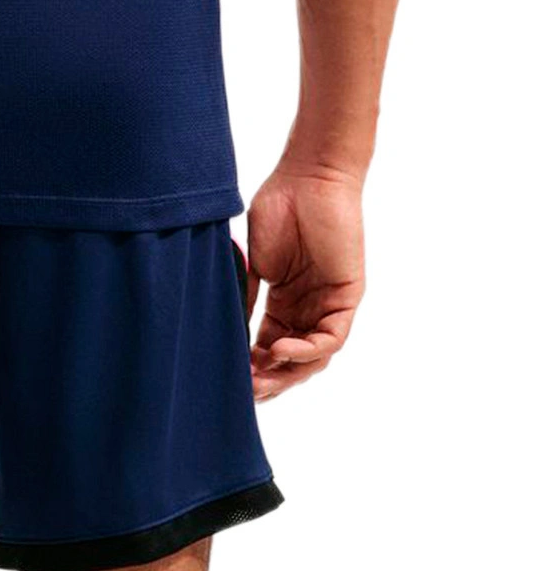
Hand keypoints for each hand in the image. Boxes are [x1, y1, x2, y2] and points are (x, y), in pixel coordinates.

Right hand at [245, 160, 365, 400]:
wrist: (306, 178)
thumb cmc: (277, 209)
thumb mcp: (252, 264)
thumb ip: (245, 299)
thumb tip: (228, 335)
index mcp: (283, 304)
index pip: (267, 349)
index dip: (248, 368)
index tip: (225, 378)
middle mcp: (307, 309)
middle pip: (290, 361)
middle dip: (266, 380)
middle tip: (242, 391)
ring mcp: (328, 305)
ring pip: (313, 358)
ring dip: (285, 373)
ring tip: (259, 380)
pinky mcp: (346, 297)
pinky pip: (331, 338)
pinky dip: (306, 351)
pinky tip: (279, 351)